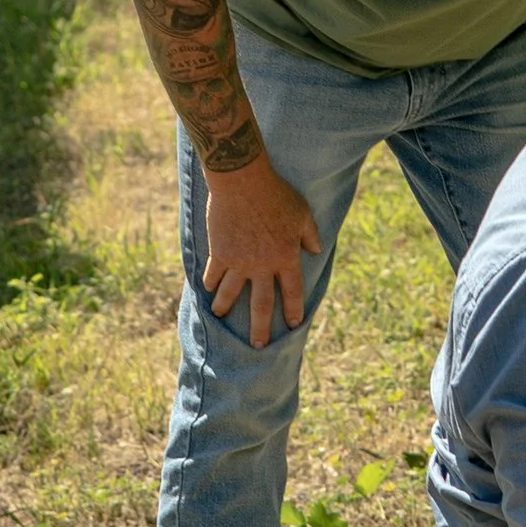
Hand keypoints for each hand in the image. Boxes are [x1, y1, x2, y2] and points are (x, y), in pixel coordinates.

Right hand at [202, 155, 322, 345]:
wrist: (242, 182)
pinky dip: (210, 283)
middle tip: (257, 344)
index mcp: (286, 257)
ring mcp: (239, 262)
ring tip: (221, 316)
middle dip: (260, 327)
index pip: (292, 292)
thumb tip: (317, 250)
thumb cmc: (276, 194)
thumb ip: (310, 234)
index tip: (292, 324)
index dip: (293, 309)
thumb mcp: (302, 212)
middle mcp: (262, 266)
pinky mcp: (219, 253)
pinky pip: (213, 275)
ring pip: (231, 294)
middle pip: (261, 304)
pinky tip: (208, 290)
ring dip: (226, 307)